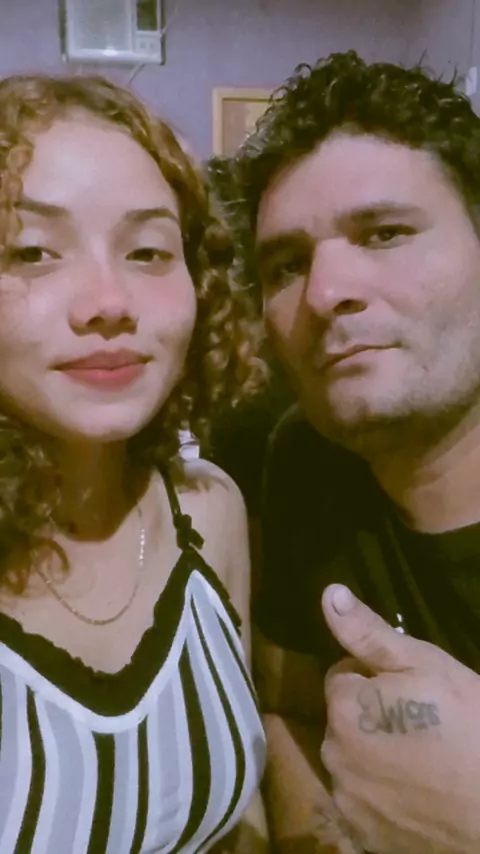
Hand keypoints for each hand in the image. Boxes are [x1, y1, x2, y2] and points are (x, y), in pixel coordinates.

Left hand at [320, 584, 479, 853]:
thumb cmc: (468, 725)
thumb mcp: (424, 665)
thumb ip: (368, 633)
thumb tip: (329, 593)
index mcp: (342, 707)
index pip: (342, 677)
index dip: (376, 680)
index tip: (411, 692)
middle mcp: (332, 753)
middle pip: (343, 721)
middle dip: (371, 718)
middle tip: (421, 725)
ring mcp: (348, 800)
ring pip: (353, 762)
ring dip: (374, 758)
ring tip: (423, 762)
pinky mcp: (364, 836)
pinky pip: (364, 804)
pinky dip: (383, 799)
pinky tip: (418, 796)